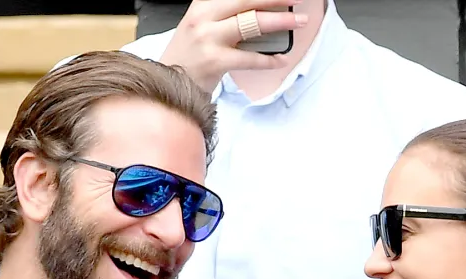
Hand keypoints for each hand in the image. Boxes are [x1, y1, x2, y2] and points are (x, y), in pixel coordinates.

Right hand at [159, 0, 307, 91]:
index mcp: (202, 5)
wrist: (166, 84)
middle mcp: (203, 17)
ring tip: (298, 21)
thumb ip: (226, 15)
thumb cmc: (189, 57)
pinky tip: (281, 59)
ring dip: (280, 21)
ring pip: (252, 24)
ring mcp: (208, 39)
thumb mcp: (201, 25)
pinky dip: (268, 60)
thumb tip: (263, 12)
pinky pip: (249, 58)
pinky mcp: (214, 61)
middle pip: (247, 1)